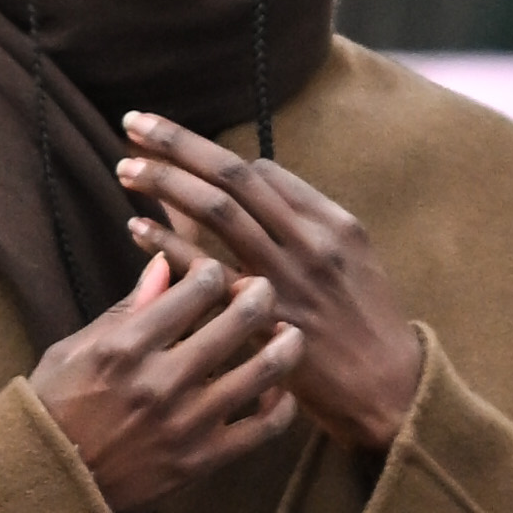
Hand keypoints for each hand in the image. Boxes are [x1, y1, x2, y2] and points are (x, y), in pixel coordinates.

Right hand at [30, 252, 306, 512]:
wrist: (47, 493)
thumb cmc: (51, 414)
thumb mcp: (71, 351)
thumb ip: (124, 310)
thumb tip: (164, 266)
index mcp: (125, 346)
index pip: (199, 286)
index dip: (215, 271)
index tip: (215, 276)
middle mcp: (162, 380)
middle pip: (242, 317)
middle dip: (260, 293)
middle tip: (261, 292)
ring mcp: (187, 422)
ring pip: (266, 369)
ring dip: (287, 342)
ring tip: (287, 333)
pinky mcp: (202, 461)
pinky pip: (265, 428)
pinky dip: (282, 404)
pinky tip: (277, 391)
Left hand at [117, 113, 426, 451]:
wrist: (386, 388)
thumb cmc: (363, 321)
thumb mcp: (352, 258)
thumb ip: (305, 219)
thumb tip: (253, 179)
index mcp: (330, 222)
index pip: (258, 172)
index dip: (205, 152)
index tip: (166, 139)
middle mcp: (310, 242)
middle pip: (234, 176)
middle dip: (179, 145)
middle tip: (133, 124)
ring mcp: (286, 279)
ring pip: (219, 212)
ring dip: (167, 184)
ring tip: (126, 168)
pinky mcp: (265, 320)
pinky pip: (208, 274)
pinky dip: (170, 246)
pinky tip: (137, 229)